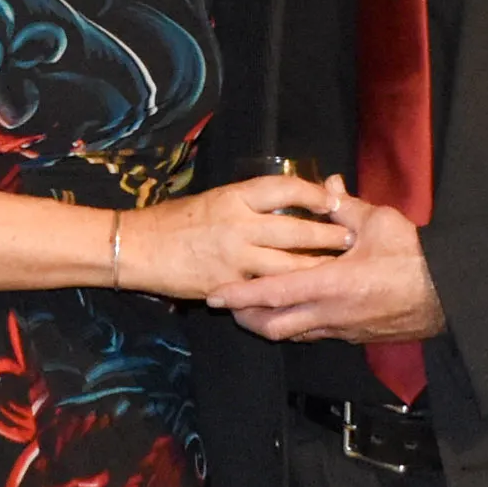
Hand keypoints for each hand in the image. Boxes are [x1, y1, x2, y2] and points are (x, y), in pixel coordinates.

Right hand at [121, 172, 352, 301]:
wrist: (137, 247)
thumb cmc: (172, 221)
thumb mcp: (213, 200)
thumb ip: (247, 202)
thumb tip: (284, 200)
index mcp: (234, 196)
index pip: (285, 189)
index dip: (314, 194)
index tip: (333, 199)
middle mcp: (238, 224)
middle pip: (295, 229)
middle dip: (327, 235)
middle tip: (350, 239)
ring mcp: (234, 257)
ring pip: (287, 265)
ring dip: (315, 268)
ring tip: (337, 270)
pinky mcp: (227, 284)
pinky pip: (264, 292)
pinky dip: (285, 294)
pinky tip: (304, 297)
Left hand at [209, 194, 444, 342]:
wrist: (449, 295)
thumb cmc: (414, 258)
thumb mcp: (380, 223)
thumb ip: (345, 206)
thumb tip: (326, 186)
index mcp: (331, 284)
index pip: (274, 293)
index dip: (241, 295)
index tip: (215, 296)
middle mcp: (330, 314)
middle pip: (273, 326)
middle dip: (245, 317)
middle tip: (228, 304)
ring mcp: (341, 330)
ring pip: (292, 335)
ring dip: (268, 324)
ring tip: (252, 309)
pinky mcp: (352, 337)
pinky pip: (314, 335)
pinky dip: (295, 325)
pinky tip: (291, 312)